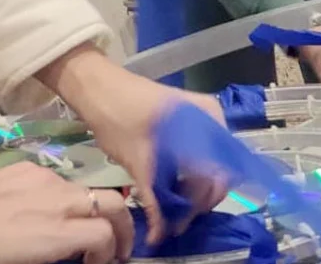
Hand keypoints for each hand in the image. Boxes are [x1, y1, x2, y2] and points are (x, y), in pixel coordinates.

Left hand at [0, 162, 131, 263]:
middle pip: (112, 204)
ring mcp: (44, 180)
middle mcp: (58, 201)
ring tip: (83, 227)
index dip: (111, 252)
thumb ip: (60, 253)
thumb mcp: (28, 261)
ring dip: (93, 209)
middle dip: (124, 225)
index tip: (102, 263)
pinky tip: (45, 209)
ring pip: (87, 190)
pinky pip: (57, 181)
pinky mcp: (26, 168)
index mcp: (55, 233)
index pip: (106, 235)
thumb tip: (79, 253)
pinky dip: (63, 197)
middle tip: (120, 245)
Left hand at [37, 44, 227, 245]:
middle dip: (199, 197)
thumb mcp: (138, 159)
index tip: (185, 218)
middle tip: (176, 220)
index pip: (223, 167)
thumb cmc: (118, 117)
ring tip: (170, 210)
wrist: (96, 89)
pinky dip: (186, 175)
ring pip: (208, 164)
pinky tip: (170, 191)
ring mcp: (201, 121)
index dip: (206, 197)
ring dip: (191, 189)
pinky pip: (197, 156)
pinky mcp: (186, 126)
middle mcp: (213, 120)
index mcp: (210, 120)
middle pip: (218, 167)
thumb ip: (155, 194)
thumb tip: (163, 231)